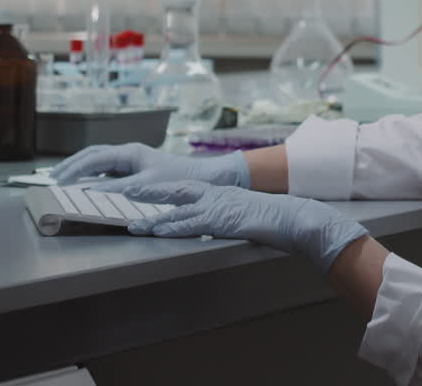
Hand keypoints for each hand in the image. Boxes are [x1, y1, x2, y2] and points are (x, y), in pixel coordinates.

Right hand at [50, 143, 249, 192]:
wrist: (203, 177)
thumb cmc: (178, 179)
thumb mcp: (147, 187)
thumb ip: (119, 189)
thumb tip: (91, 192)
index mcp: (129, 152)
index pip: (94, 158)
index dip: (74, 169)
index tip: (58, 181)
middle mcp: (128, 152)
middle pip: (92, 155)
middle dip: (72, 165)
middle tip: (53, 178)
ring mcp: (131, 160)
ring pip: (99, 160)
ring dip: (80, 168)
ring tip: (63, 179)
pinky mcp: (135, 169)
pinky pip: (108, 169)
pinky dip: (93, 175)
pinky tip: (85, 184)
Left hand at [121, 181, 368, 273]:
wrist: (294, 217)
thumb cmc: (276, 218)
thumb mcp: (248, 214)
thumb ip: (230, 216)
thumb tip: (221, 224)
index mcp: (221, 193)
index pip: (188, 188)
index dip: (165, 190)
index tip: (146, 189)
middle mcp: (216, 195)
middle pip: (176, 190)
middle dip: (151, 192)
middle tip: (128, 192)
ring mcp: (218, 206)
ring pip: (177, 210)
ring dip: (153, 218)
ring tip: (133, 224)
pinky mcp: (221, 219)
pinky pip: (190, 224)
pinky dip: (171, 227)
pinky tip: (157, 231)